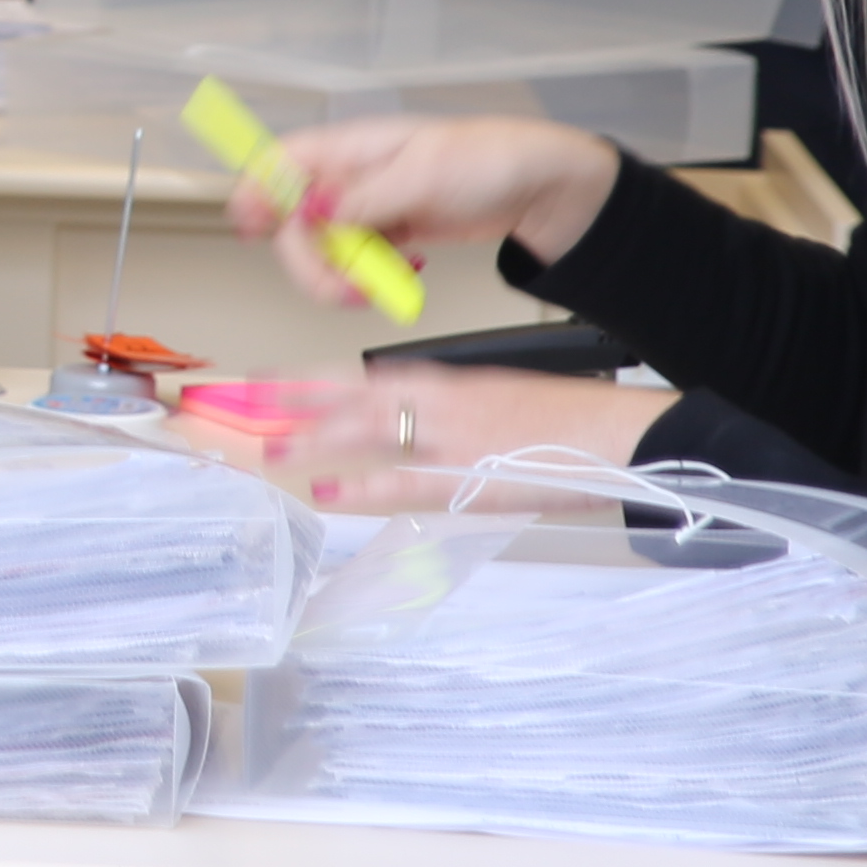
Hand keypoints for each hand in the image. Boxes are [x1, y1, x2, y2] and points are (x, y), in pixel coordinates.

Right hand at [221, 110, 621, 294]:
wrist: (538, 189)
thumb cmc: (490, 160)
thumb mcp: (426, 174)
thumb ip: (367, 195)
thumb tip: (316, 210)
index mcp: (352, 149)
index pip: (280, 163)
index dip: (255, 193)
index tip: (250, 229)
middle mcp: (352, 178)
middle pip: (295, 223)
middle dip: (314, 263)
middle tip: (348, 287)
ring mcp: (370, 206)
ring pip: (325, 249)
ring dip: (347, 277)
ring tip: (389, 283)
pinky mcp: (389, 230)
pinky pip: (358, 261)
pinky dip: (375, 277)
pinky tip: (409, 271)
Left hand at [268, 364, 671, 509]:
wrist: (619, 434)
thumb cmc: (565, 419)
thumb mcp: (497, 397)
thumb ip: (447, 408)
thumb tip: (404, 421)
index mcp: (449, 378)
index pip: (362, 374)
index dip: (310, 380)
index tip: (267, 381)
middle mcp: (441, 401)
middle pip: (350, 400)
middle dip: (295, 406)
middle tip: (247, 410)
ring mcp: (452, 438)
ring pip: (365, 433)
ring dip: (314, 441)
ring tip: (271, 449)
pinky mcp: (469, 477)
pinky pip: (401, 482)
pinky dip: (360, 487)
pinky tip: (327, 492)